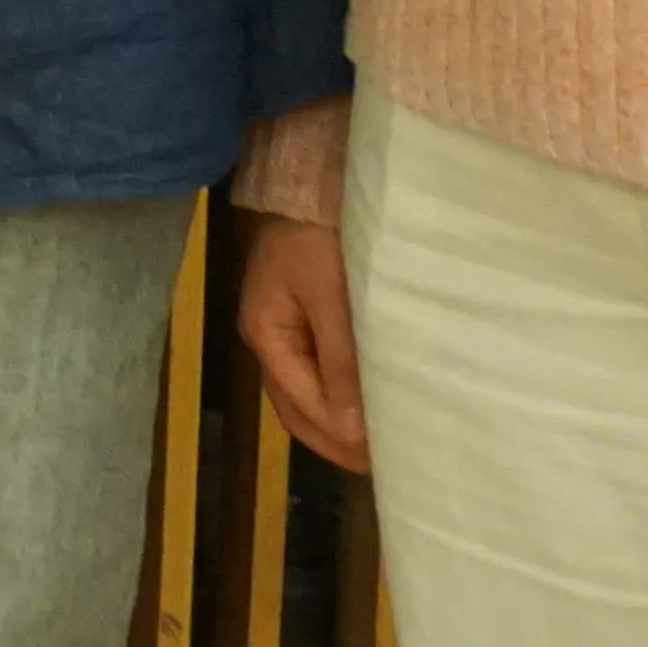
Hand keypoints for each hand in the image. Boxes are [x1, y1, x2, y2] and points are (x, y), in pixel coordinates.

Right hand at [233, 210, 366, 468]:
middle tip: (381, 469)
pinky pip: (320, 368)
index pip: (300, 401)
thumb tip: (352, 431)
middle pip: (296, 406)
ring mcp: (287, 325)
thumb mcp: (334, 297)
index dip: (338, 434)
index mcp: (266, 333)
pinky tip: (369, 403)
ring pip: (307, 391)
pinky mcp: (308, 313)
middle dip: (334, 440)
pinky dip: (341, 394)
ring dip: (337, 421)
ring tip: (379, 446)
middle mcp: (269, 335)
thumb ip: (341, 363)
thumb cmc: (323, 235)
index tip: (380, 460)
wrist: (318, 177)